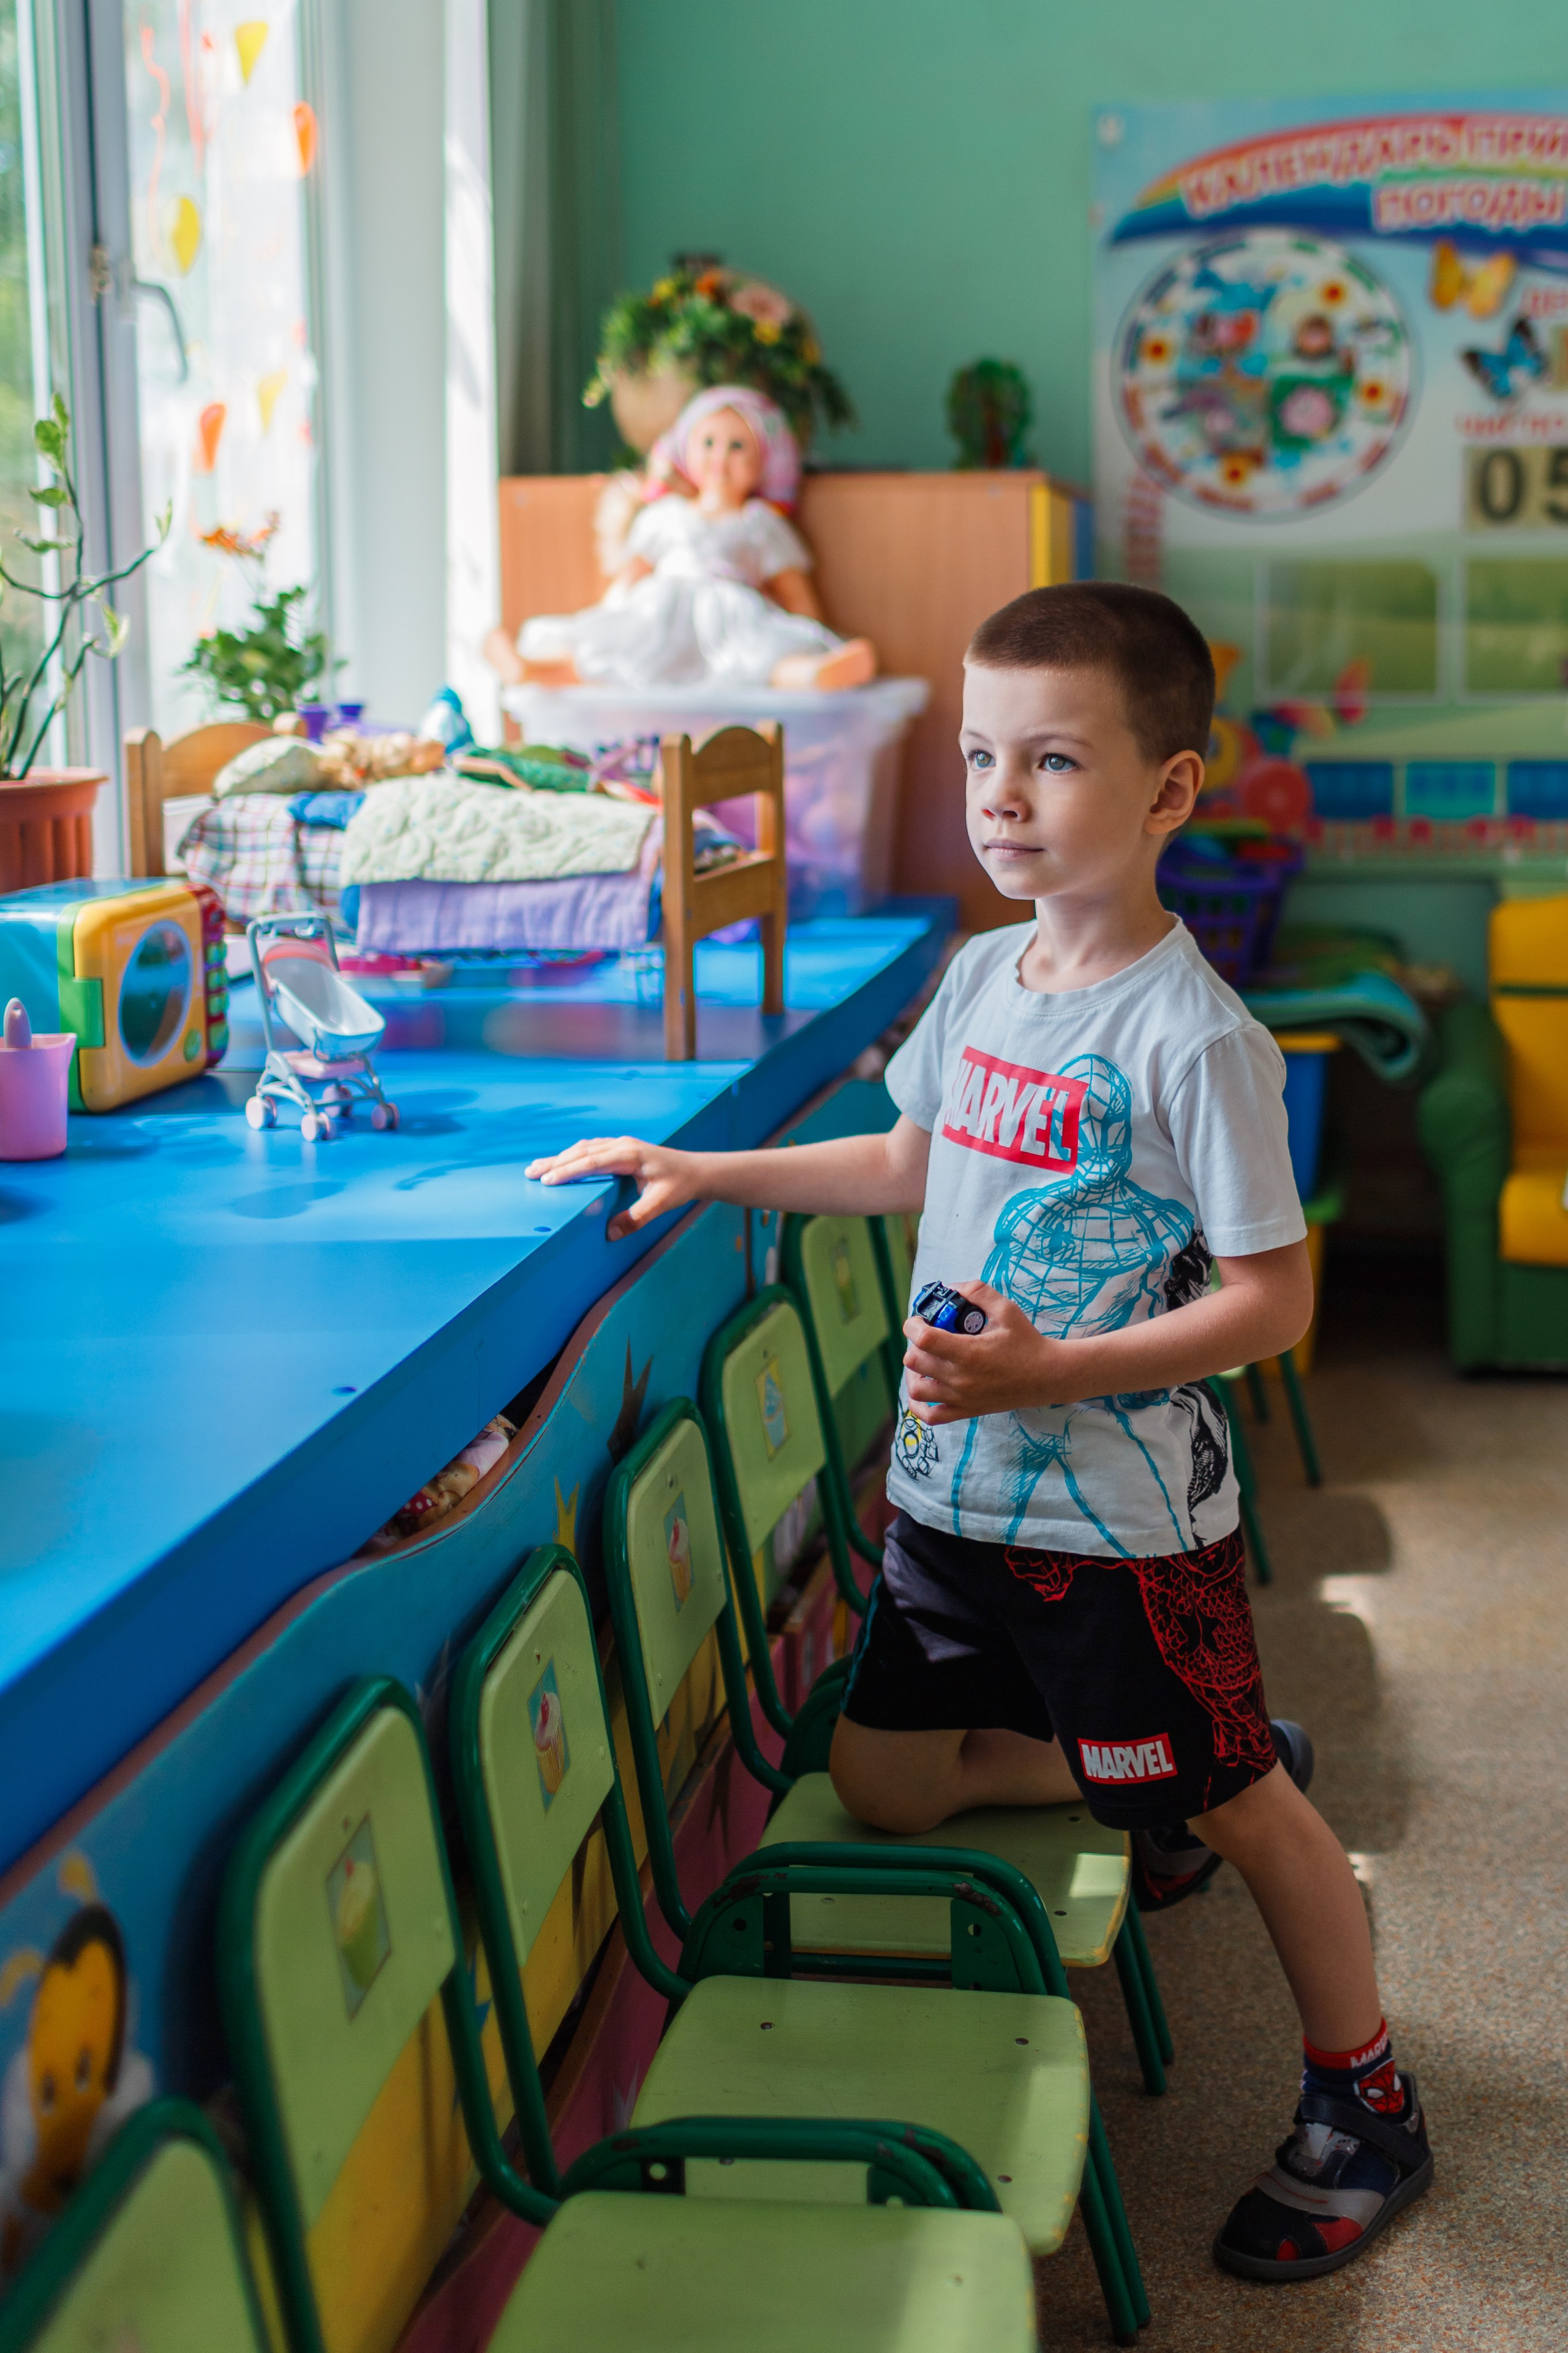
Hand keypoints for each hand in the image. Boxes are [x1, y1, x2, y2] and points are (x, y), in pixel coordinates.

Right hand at [525, 1134, 705, 1240]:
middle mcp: (622, 1145)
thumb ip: (636, 1219)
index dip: (567, 1171)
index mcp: (629, 1155)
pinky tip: (562, 1162)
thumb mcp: (661, 1203)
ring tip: (537, 1167)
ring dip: (561, 1157)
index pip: (591, 1162)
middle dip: (554, 1162)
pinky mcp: (621, 1149)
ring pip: (584, 1148)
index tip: (546, 1180)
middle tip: (529, 1172)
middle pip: (581, 1152)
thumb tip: (609, 1233)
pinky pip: (591, 1149)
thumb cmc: (680, 1185)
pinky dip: (573, 1156)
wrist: (696, 1170)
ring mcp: (621, 1145)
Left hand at [902, 1282, 1076, 1424]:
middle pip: (915, 1362)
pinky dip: (919, 1405)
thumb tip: (951, 1288)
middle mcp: (961, 1379)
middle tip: (927, 1336)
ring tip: (926, 1361)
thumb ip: (978, 1292)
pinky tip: (926, 1388)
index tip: (919, 1319)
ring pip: (917, 1389)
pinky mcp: (967, 1411)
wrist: (1048, 1376)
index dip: (913, 1325)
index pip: (924, 1340)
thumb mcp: (1007, 1310)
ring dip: (914, 1372)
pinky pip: (931, 1416)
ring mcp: (962, 1398)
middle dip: (914, 1344)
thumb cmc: (1027, 1342)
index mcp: (969, 1353)